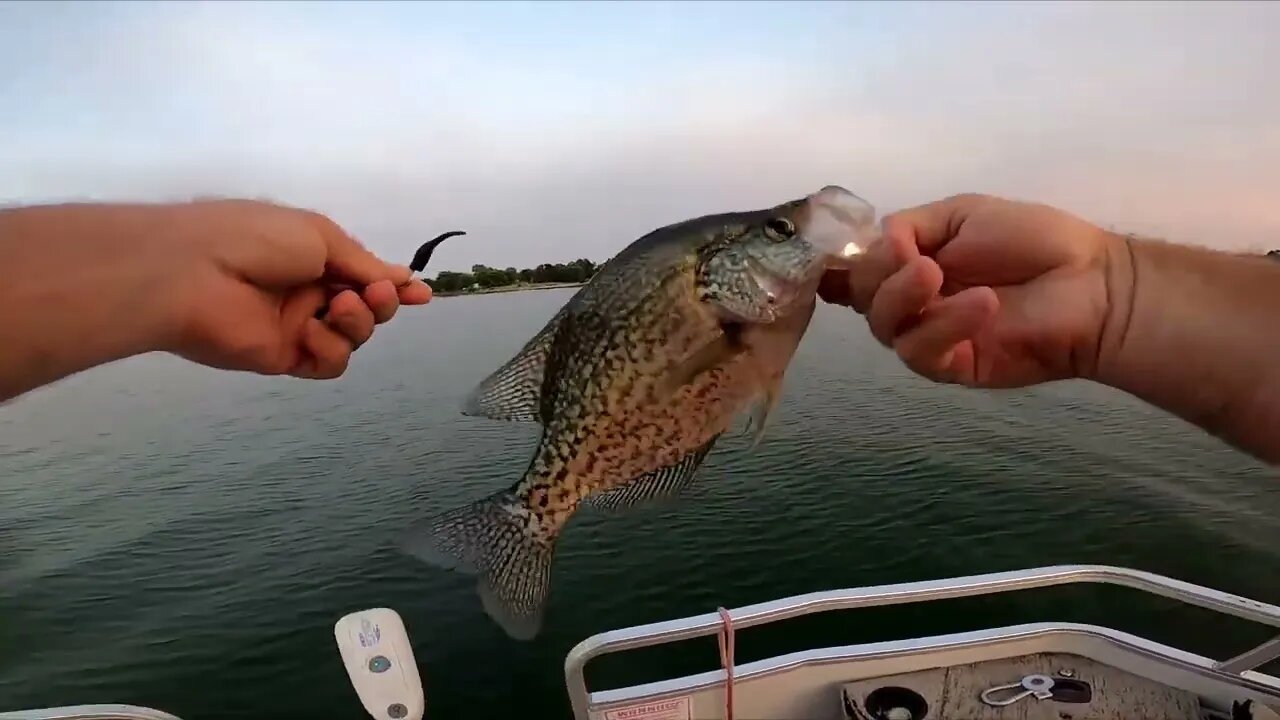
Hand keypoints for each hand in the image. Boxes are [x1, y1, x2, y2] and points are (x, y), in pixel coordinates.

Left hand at [159, 199, 431, 378]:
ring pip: (353, 337)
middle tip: (375, 295)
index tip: (420, 294)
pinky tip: (311, 331)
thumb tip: (401, 278)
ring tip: (340, 308)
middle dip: (380, 302)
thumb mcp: (320, 236)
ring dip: (358, 323)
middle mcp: (308, 292)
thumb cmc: (255, 238)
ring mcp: (297, 326)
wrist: (195, 272)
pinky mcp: (284, 358)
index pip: (364, 276)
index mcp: (313, 256)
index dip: (394, 286)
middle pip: (367, 308)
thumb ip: (362, 264)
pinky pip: (328, 363)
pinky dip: (330, 347)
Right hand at [819, 193, 1119, 387]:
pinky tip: (980, 304)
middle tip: (916, 258)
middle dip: (876, 273)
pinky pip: (921, 353)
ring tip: (938, 276)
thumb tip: (874, 244)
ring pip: (884, 326)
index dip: (834, 264)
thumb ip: (910, 224)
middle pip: (859, 296)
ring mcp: (928, 336)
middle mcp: (909, 301)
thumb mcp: (963, 212)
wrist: (1092, 283)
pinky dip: (943, 325)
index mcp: (906, 262)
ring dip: (903, 296)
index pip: (851, 269)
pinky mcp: (952, 367)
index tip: (832, 253)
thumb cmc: (1034, 241)